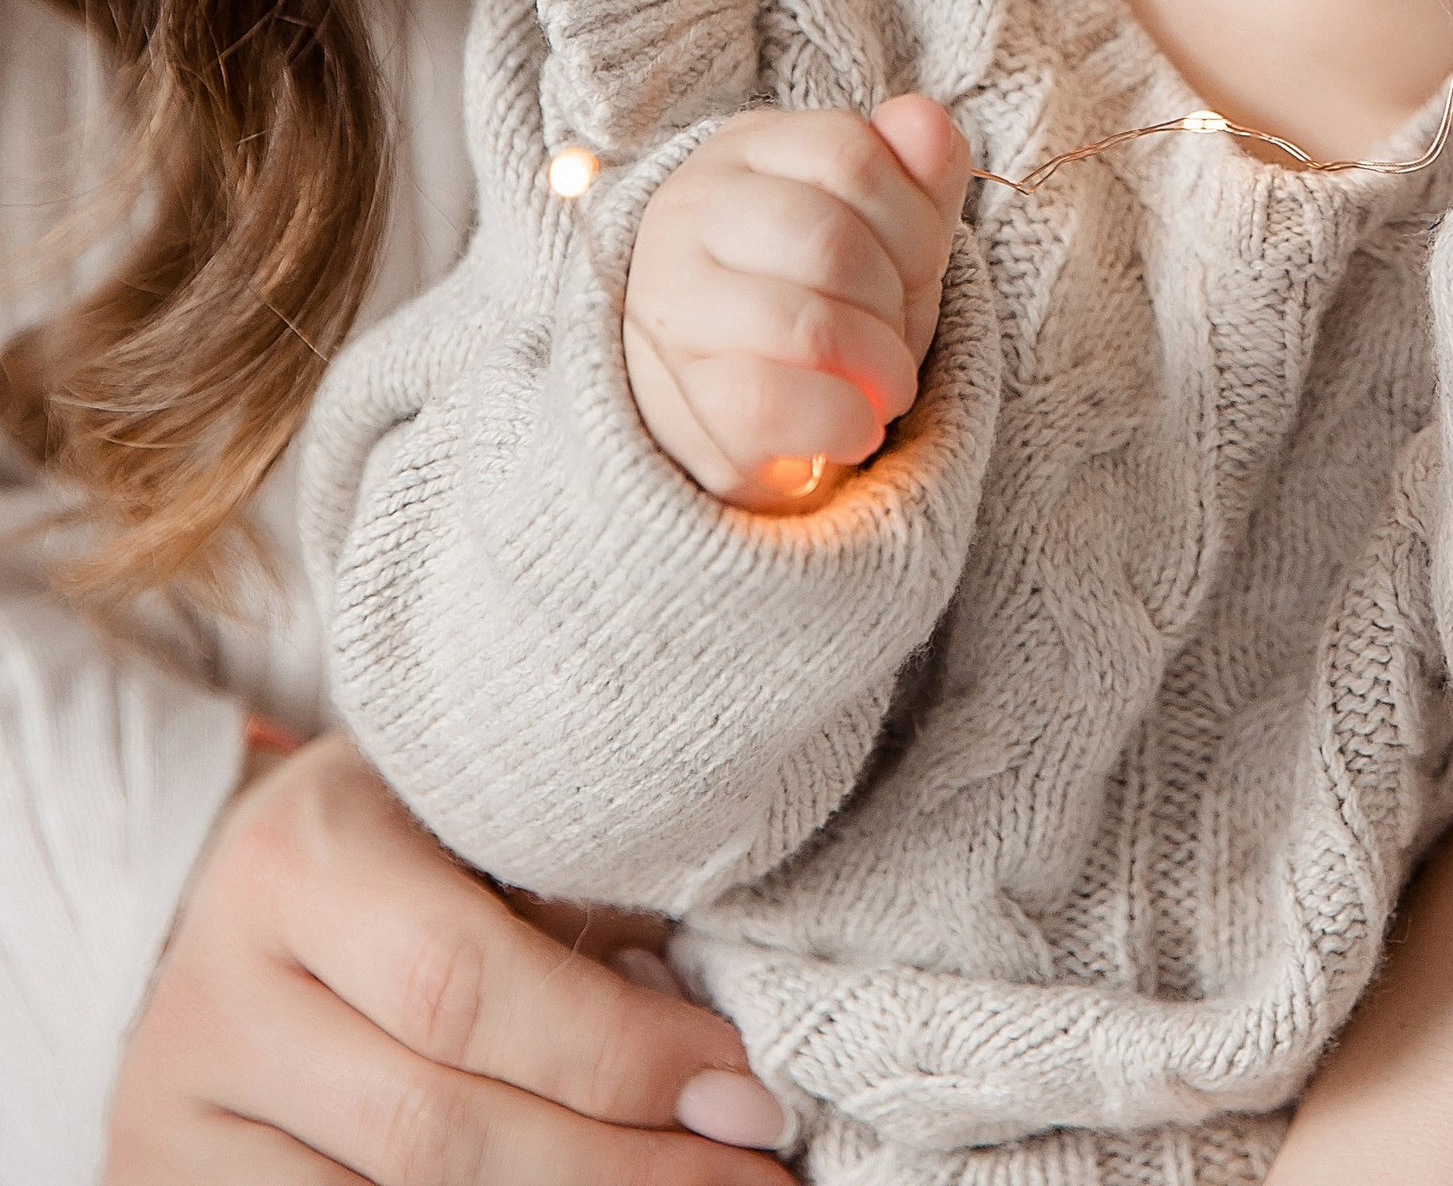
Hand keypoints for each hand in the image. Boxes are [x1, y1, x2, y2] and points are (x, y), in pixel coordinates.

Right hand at [106, 727, 789, 1178]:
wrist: (226, 898)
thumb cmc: (397, 842)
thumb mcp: (474, 823)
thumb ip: (573, 912)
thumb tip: (715, 1061)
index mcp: (299, 859)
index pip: (462, 986)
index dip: (617, 1054)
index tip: (745, 1088)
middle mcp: (218, 992)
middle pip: (435, 1127)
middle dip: (616, 1164)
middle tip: (749, 1173)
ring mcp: (181, 1110)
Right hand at [622, 95, 972, 502]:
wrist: (739, 410)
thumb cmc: (823, 297)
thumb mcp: (886, 228)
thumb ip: (918, 172)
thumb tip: (925, 121)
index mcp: (743, 150)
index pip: (849, 152)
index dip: (913, 220)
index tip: (918, 268)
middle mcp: (688, 211)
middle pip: (831, 242)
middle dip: (894, 300)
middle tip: (895, 332)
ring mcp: (670, 303)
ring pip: (807, 325)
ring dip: (878, 365)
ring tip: (883, 382)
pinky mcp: (671, 397)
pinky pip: (773, 403)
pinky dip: (844, 422)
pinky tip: (858, 426)